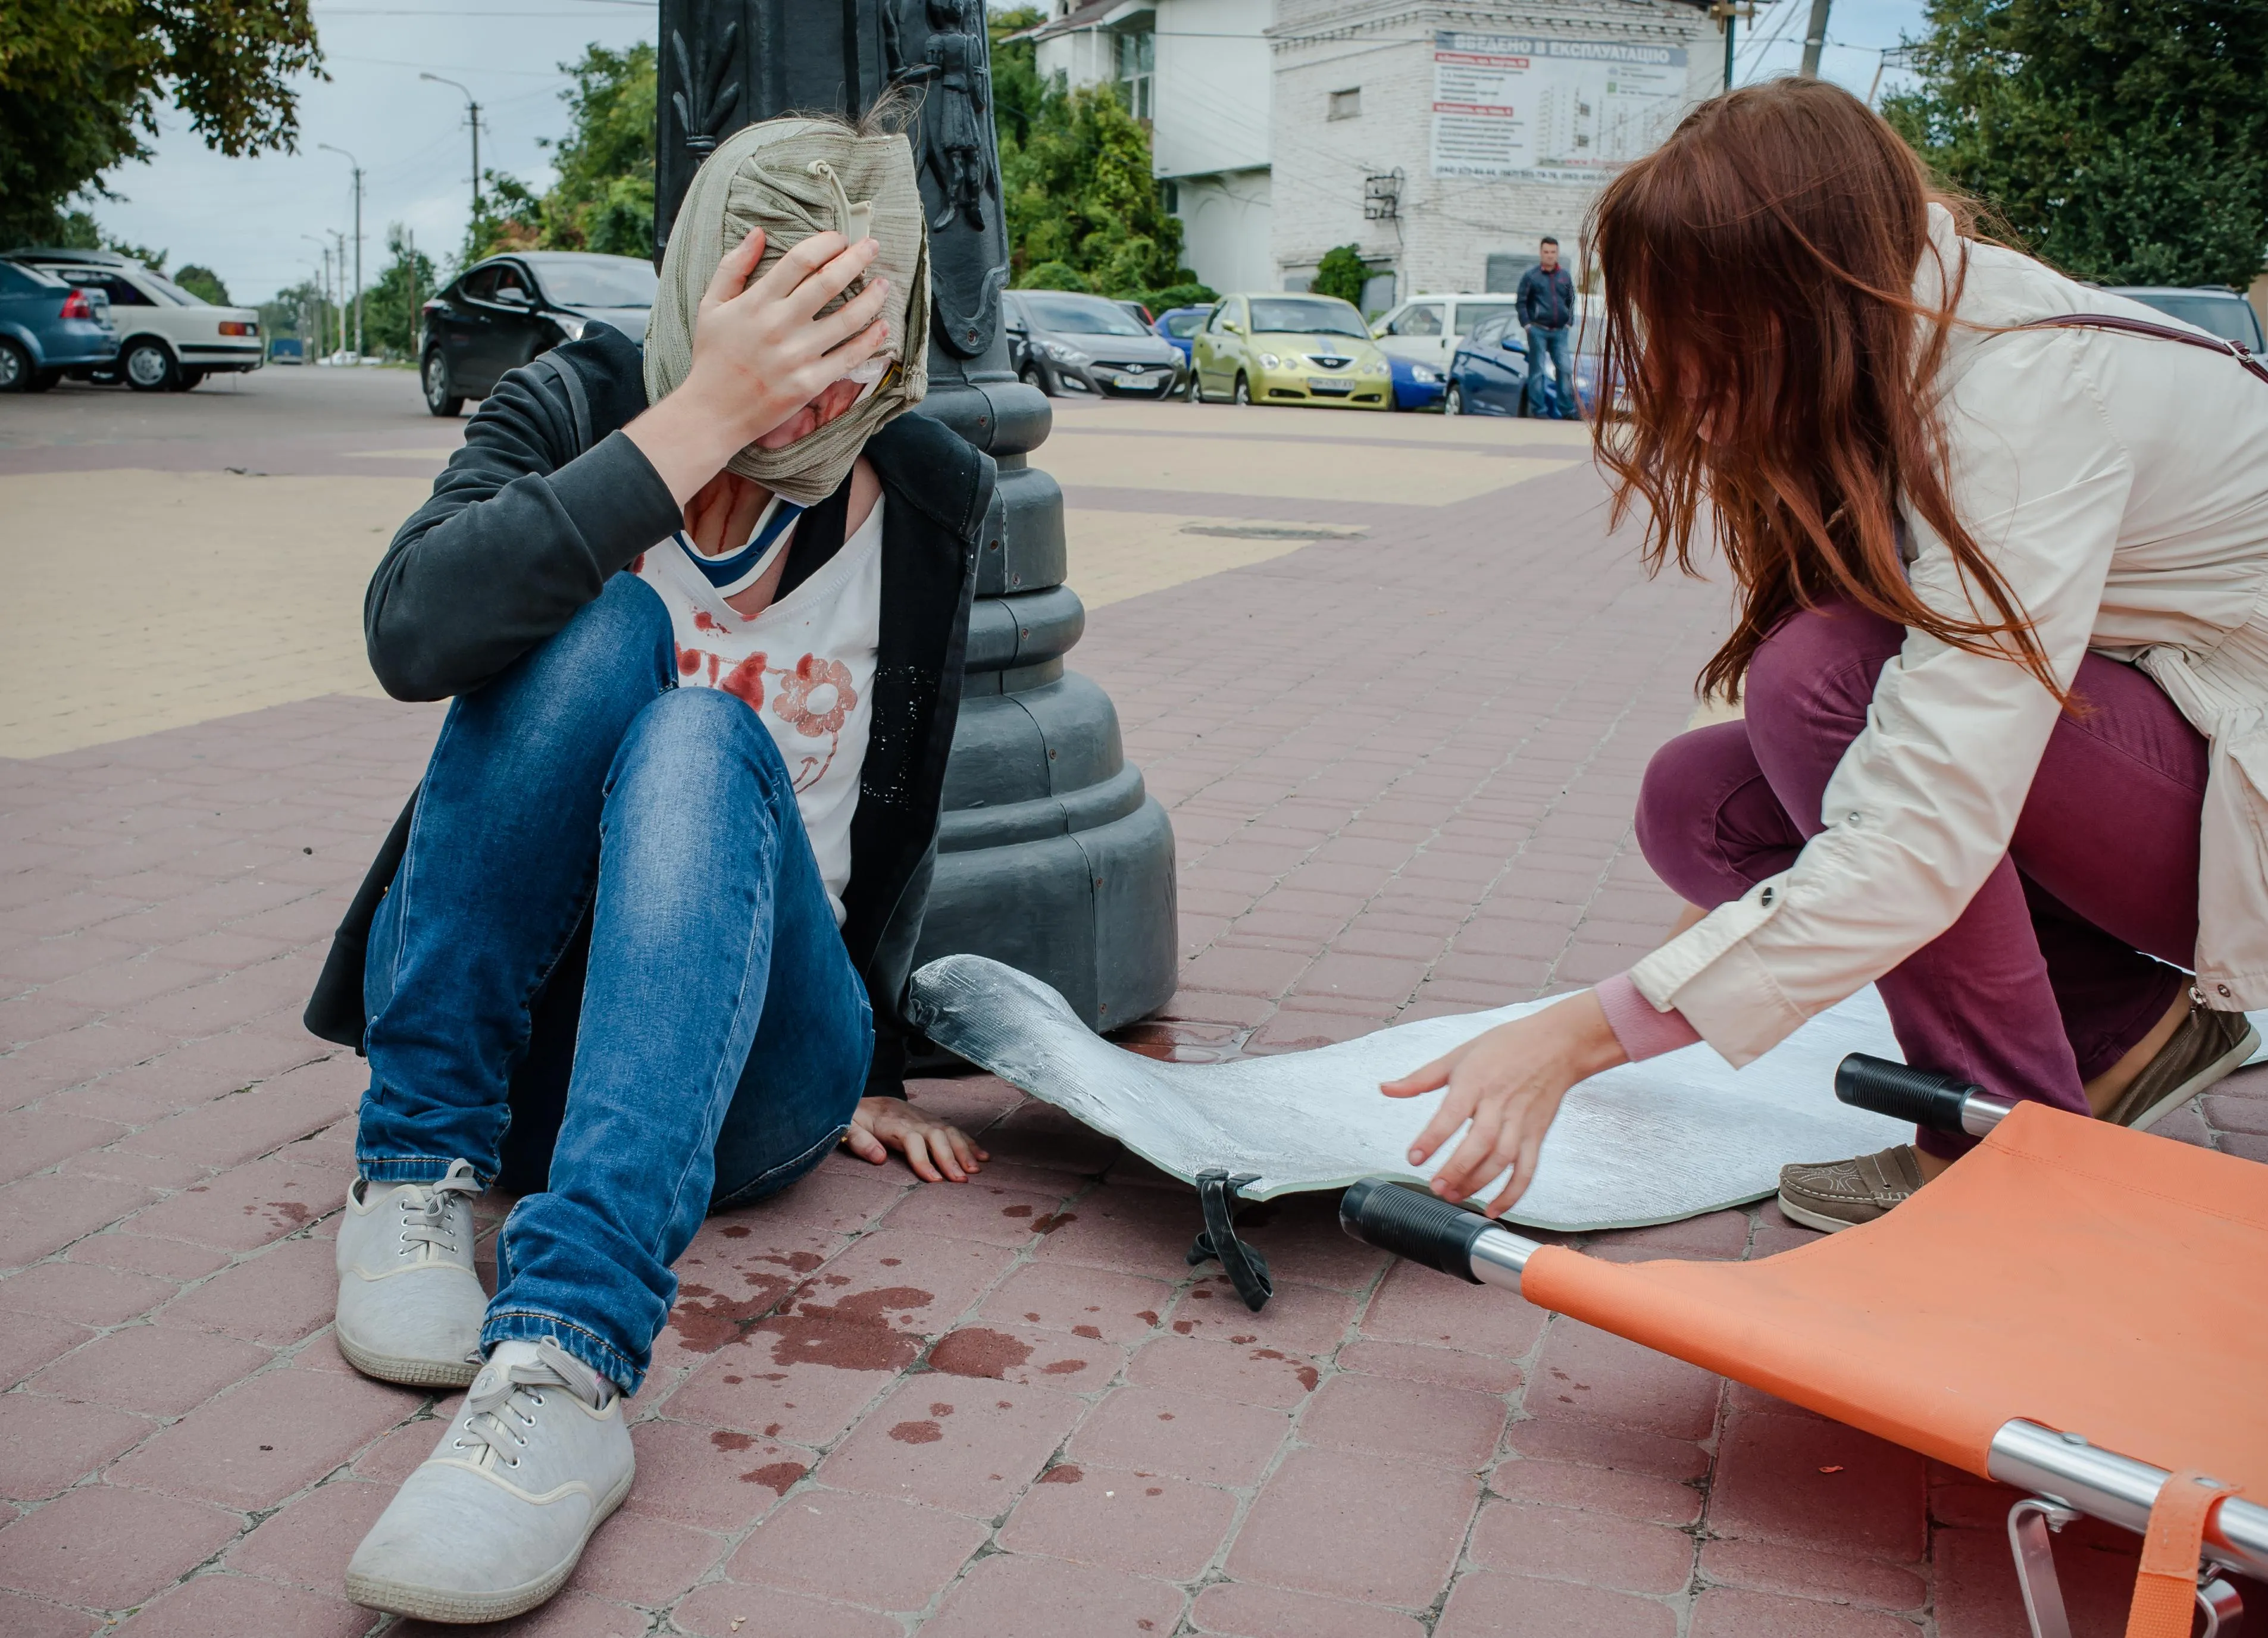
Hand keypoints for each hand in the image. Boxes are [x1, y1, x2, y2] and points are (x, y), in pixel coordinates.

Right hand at [627, 228, 892, 501]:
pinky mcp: (810, 383)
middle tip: (872, 246)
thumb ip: (732, 267)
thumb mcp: (710, 306)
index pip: (800, 260)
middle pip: (829, 282)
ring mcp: (797, 355)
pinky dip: (871, 340)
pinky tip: (883, 326)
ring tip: (883, 284)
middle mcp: (780, 325)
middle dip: (856, 258)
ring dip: (871, 297)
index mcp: (756, 302)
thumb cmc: (712, 357)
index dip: (825, 243)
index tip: (839, 238)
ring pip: (847, 319)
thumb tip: (758, 232)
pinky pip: (849, 357)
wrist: (712, 412)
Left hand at [842, 1097, 989, 1182]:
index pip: (913, 1141)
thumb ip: (861, 1142)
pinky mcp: (933, 1121)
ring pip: (950, 1132)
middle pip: (937, 1137)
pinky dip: (970, 1143)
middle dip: (952, 1158)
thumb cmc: (857, 1118)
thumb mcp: (848, 1128)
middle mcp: (915, 1120)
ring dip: (966, 1150)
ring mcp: (927, 1119)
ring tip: (976, 1170)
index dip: (924, 1160)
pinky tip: (982, 1156)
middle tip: (962, 1179)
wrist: (867, 1099)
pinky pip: (955, 1130)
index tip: (935, 1180)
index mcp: (893, 1124)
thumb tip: (880, 1158)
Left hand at [1381, 993, 1625, 1217]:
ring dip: (1479, 1182)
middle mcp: (1500, 1103)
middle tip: (1435, 1187)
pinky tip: (1493, 1209)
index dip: (1433, 1137)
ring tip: (1454, 1196)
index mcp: (1476, 1081)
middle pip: (1481, 1142)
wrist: (1557, 1044)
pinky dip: (1513, 1193)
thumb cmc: (1505, 1046)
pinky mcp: (1536, 1134)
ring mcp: (1521, 1121)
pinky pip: (1527, 1169)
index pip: (1452, 1112)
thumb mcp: (1459, 1055)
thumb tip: (1386, 1088)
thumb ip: (1421, 1078)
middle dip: (1457, 1168)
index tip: (1413, 1157)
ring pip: (1503, 1159)